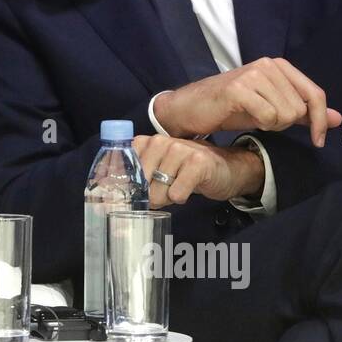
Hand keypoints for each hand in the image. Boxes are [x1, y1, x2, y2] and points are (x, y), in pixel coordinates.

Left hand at [134, 135, 261, 206]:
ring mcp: (179, 150)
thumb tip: (116, 199)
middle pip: (141, 184)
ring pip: (158, 191)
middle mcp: (160, 142)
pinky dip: (181, 198)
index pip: (123, 167)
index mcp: (146, 143)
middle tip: (166, 190)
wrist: (225, 168)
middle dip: (151, 196)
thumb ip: (138, 178)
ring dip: (168, 198)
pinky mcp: (197, 162)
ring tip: (179, 187)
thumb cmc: (186, 172)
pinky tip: (188, 189)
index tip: (131, 196)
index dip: (125, 187)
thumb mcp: (158, 171)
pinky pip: (177, 193)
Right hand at [154, 57, 340, 145]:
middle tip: (262, 119)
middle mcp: (268, 65)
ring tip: (252, 117)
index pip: (314, 94)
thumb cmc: (232, 107)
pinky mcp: (238, 88)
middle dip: (284, 123)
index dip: (319, 121)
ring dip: (271, 124)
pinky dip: (260, 125)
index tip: (318, 141)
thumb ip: (304, 112)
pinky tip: (244, 118)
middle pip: (299, 109)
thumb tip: (337, 118)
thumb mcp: (273, 109)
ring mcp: (252, 74)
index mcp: (280, 66)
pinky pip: (267, 117)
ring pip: (285, 114)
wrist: (192, 108)